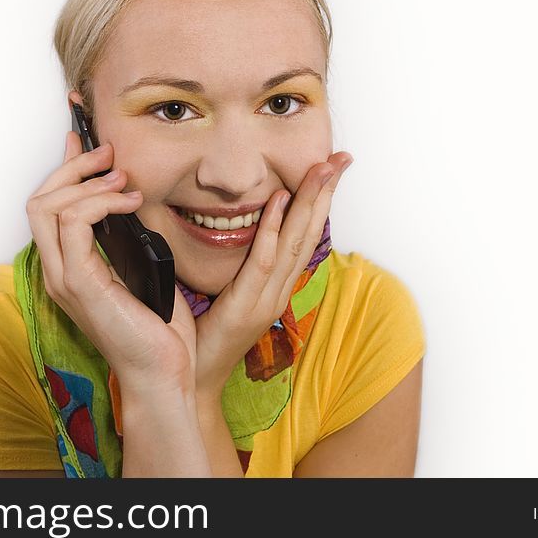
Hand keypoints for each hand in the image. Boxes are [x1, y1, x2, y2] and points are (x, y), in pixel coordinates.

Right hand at [25, 130, 198, 394]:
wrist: (162, 371)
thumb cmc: (157, 328)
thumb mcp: (142, 268)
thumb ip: (127, 236)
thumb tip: (132, 198)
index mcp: (70, 268)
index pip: (48, 208)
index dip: (63, 170)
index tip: (84, 143)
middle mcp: (57, 271)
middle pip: (39, 201)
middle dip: (73, 168)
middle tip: (108, 155)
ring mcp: (64, 278)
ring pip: (47, 207)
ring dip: (87, 183)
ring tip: (123, 181)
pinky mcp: (79, 283)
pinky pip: (73, 224)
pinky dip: (100, 203)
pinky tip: (129, 203)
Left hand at [193, 151, 353, 398]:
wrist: (195, 379)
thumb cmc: (206, 336)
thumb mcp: (229, 293)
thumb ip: (240, 264)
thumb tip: (235, 227)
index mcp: (277, 286)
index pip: (304, 237)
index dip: (319, 202)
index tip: (330, 168)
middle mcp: (280, 290)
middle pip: (310, 234)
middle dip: (326, 193)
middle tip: (342, 158)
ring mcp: (268, 299)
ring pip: (295, 242)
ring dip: (309, 202)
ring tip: (322, 168)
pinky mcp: (247, 306)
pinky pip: (263, 261)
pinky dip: (273, 229)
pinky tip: (280, 201)